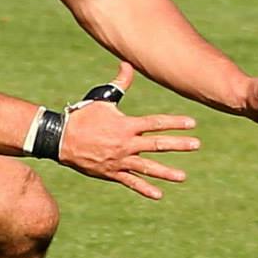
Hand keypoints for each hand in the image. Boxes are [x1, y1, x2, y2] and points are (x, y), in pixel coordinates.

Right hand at [56, 62, 200, 199]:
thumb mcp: (102, 98)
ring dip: (166, 172)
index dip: (175, 122)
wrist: (60, 139)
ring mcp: (120, 160)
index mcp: (126, 125)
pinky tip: (158, 194)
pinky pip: (131, 182)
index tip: (192, 123)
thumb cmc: (82, 117)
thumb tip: (128, 63)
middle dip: (178, 144)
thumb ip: (119, 83)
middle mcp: (126, 144)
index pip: (156, 123)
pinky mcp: (112, 173)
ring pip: (147, 168)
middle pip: (157, 144)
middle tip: (196, 145)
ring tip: (183, 177)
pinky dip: (144, 189)